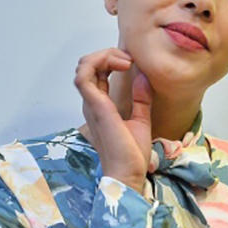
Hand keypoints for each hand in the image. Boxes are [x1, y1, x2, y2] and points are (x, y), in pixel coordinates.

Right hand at [74, 48, 153, 193]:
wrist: (129, 173)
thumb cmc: (131, 154)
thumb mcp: (141, 119)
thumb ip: (141, 98)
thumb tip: (143, 77)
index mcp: (100, 106)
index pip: (97, 74)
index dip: (111, 61)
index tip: (132, 63)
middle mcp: (92, 103)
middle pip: (88, 66)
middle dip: (108, 54)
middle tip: (129, 59)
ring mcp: (91, 104)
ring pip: (83, 66)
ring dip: (104, 55)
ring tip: (125, 60)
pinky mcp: (95, 106)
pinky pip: (84, 75)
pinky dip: (99, 62)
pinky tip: (121, 65)